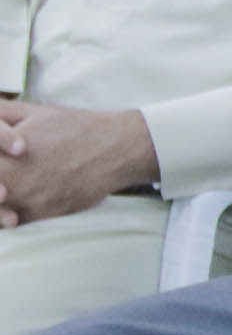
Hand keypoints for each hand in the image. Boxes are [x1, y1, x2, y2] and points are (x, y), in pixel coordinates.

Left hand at [0, 101, 158, 227]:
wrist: (117, 149)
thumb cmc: (75, 127)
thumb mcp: (31, 111)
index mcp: (4, 155)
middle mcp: (14, 180)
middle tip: (4, 180)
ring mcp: (29, 200)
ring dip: (0, 204)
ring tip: (8, 190)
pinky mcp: (45, 214)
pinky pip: (14, 222)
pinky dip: (8, 215)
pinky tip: (13, 203)